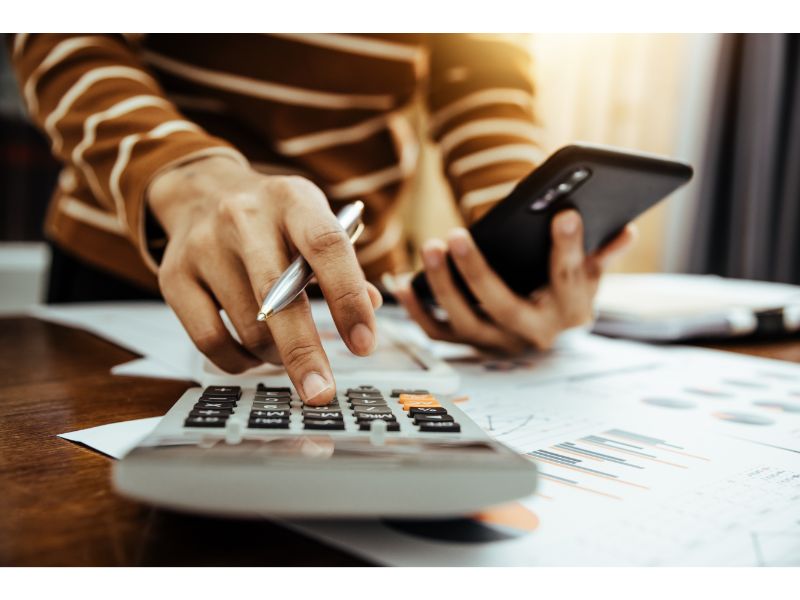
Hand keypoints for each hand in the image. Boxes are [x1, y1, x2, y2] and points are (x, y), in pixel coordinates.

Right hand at [148, 156, 381, 404]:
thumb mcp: (313, 219)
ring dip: (276, 355)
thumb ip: (343, 263)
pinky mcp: (173, 277)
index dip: (349, 299)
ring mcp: (204, 247)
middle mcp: (243, 219)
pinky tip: (253, 356)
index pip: (326, 248)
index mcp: (291, 201)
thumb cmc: (272, 216)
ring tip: (286, 352)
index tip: (364, 345)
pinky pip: (209, 341)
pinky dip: (239, 362)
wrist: (202, 192)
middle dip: (304, 353)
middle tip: (321, 392)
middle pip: (277, 297)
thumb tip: (371, 305)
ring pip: (248, 328)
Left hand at [389, 210, 635, 352]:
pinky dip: (416, 308)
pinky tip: (402, 280)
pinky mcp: (470, 344)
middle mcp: (533, 334)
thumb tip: (625, 231)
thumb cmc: (567, 289)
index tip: (563, 213)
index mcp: (571, 312)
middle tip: (455, 235)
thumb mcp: (590, 272)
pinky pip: (437, 331)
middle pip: (502, 306)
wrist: (549, 328)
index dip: (567, 246)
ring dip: (441, 286)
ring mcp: (498, 343)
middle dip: (476, 271)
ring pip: (465, 320)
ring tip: (429, 248)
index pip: (568, 278)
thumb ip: (602, 252)